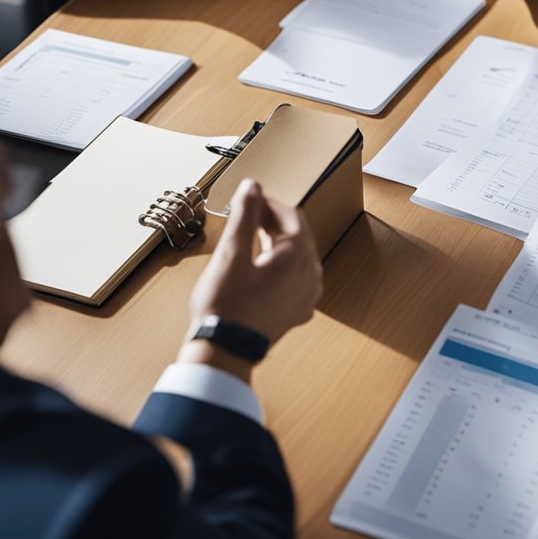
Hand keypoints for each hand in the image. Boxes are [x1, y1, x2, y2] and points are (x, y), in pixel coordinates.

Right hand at [188, 179, 321, 346]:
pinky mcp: (297, 311)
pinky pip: (297, 279)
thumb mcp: (231, 253)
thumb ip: (244, 216)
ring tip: (252, 237)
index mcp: (298, 256)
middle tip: (247, 214)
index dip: (268, 203)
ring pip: (299, 257)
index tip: (248, 199)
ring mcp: (307, 295)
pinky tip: (263, 268)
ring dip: (278, 243)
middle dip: (273, 221)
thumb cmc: (226, 305)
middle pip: (298, 235)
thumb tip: (252, 188)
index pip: (291, 215)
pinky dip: (281, 266)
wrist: (226, 350)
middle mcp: (311, 274)